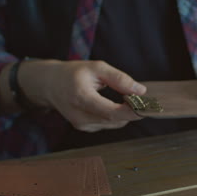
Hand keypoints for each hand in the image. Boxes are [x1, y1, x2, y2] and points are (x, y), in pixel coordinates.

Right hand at [17, 60, 145, 131]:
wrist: (50, 84)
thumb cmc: (73, 73)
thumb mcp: (97, 68)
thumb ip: (119, 78)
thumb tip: (140, 91)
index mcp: (81, 98)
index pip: (111, 112)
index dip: (132, 112)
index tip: (146, 106)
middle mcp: (80, 116)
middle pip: (115, 120)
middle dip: (131, 111)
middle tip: (140, 98)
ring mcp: (81, 125)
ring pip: (113, 124)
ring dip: (124, 114)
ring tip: (125, 98)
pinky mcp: (84, 128)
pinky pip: (107, 124)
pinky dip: (115, 116)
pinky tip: (112, 104)